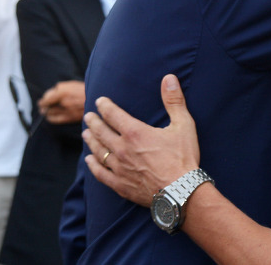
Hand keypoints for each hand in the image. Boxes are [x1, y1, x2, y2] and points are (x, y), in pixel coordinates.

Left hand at [38, 80, 85, 123]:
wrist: (97, 99)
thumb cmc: (86, 90)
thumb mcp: (72, 84)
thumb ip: (60, 87)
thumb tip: (52, 92)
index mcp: (63, 92)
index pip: (47, 97)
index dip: (43, 99)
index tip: (41, 101)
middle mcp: (63, 102)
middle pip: (47, 105)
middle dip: (43, 106)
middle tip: (42, 106)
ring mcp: (66, 111)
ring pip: (50, 113)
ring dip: (46, 112)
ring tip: (44, 111)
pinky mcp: (70, 118)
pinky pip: (56, 120)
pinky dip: (51, 118)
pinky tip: (49, 117)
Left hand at [83, 74, 199, 206]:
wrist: (181, 192)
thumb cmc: (184, 157)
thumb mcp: (183, 125)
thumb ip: (174, 100)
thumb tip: (169, 78)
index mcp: (135, 132)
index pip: (113, 114)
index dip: (104, 106)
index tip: (99, 101)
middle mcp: (122, 149)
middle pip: (101, 132)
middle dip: (93, 121)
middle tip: (88, 116)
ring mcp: (119, 168)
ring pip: (98, 151)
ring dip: (91, 140)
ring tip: (86, 133)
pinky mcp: (120, 185)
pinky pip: (100, 173)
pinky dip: (93, 165)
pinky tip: (89, 160)